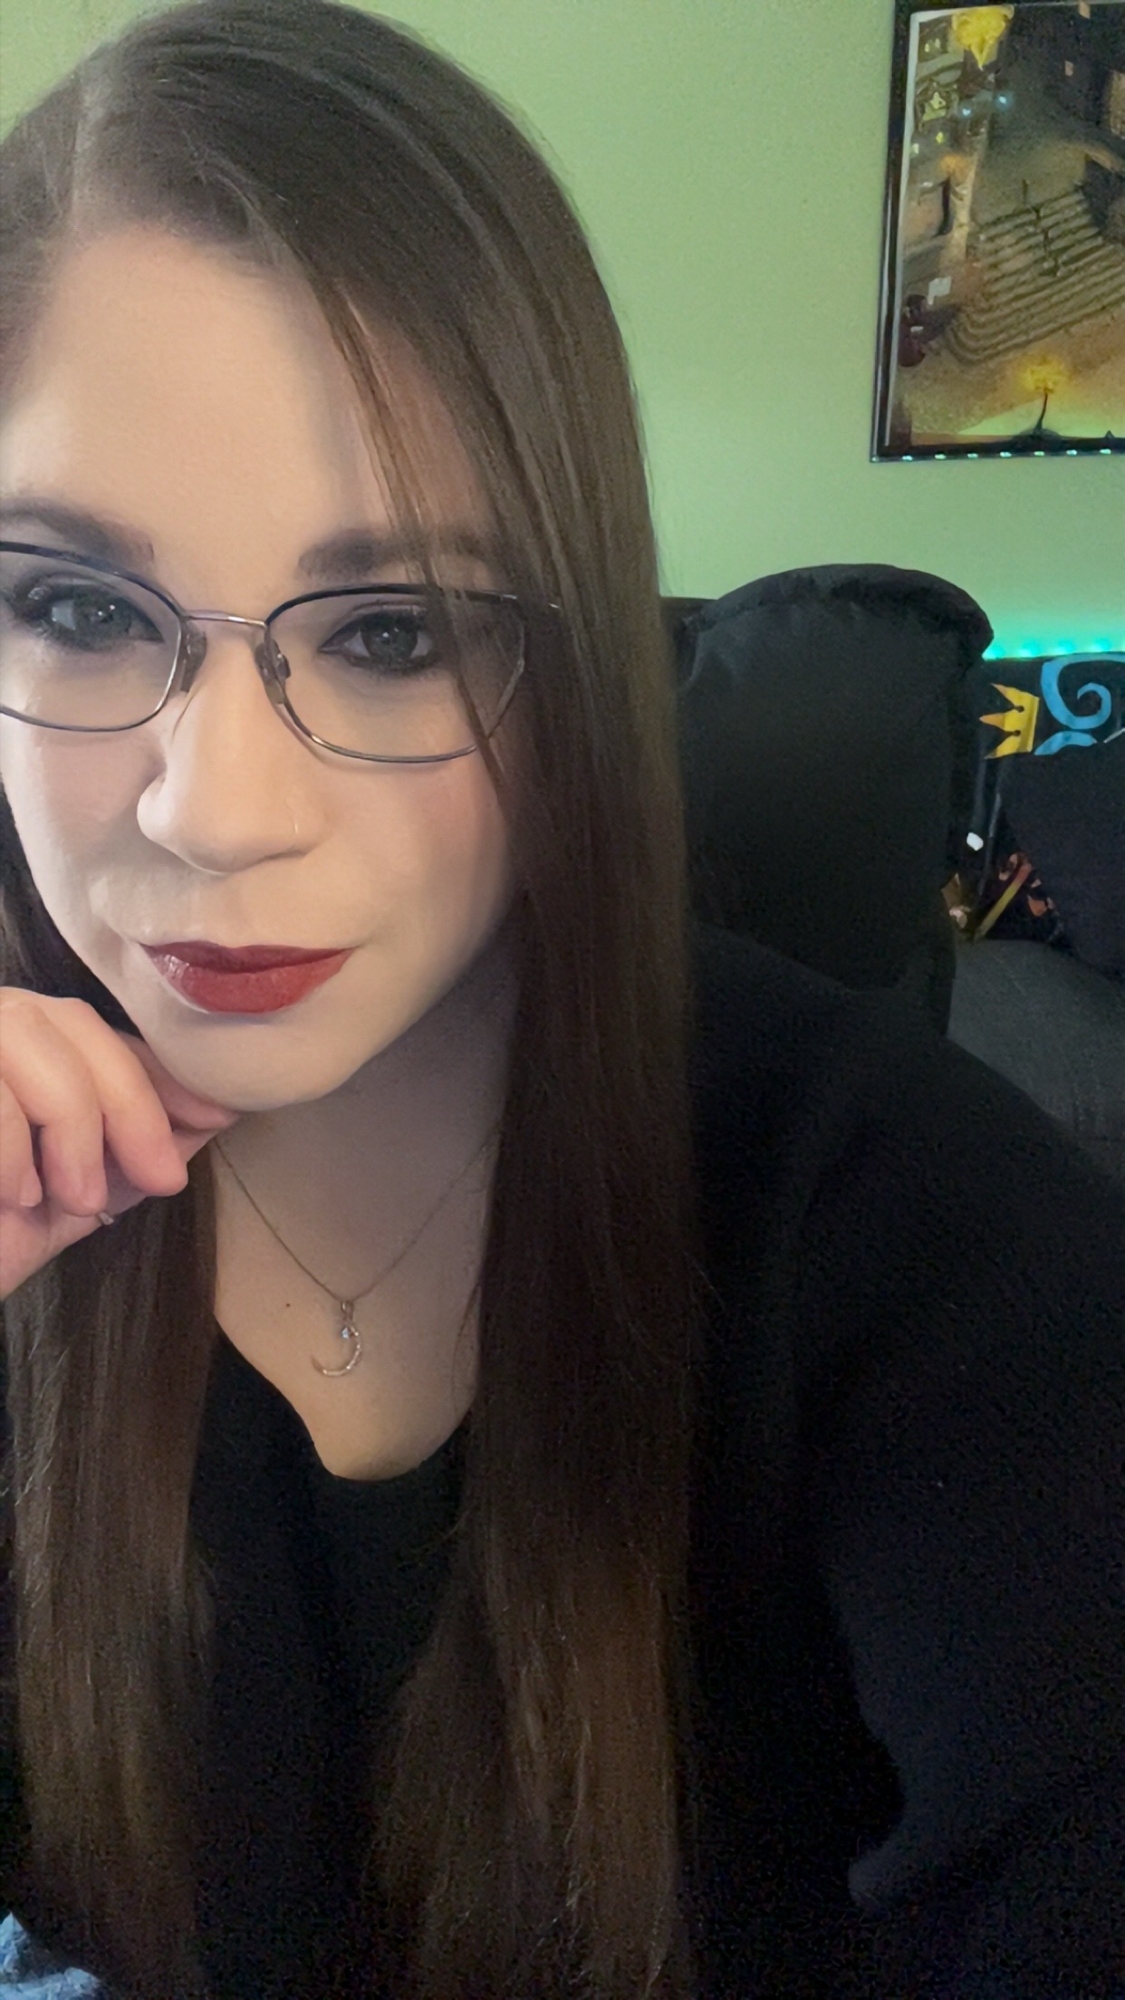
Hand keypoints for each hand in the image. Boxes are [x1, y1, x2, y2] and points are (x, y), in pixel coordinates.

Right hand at [0, 989, 239, 1301]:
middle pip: (68, 1025)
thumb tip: (221, 1105)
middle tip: (160, 1181)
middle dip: (128, 1106)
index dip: (159, 1070)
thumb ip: (137, 1143)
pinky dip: (9, 1149)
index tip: (220, 1113)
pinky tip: (9, 1196)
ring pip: (28, 1042)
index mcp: (11, 1042)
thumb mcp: (80, 1189)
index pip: (94, 1029)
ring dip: (70, 1129)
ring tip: (66, 1199)